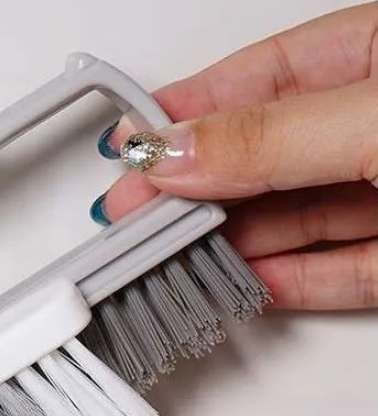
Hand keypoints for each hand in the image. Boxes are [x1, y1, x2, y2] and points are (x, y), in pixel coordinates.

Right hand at [95, 2, 377, 309]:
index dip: (192, 105)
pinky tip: (244, 284)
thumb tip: (178, 151)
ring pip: (296, 218)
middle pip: (268, 156)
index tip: (133, 136)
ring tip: (171, 255)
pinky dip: (289, 284)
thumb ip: (273, 138)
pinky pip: (338, 271)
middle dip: (196, 185)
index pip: (269, 75)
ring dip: (230, 242)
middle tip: (132, 209)